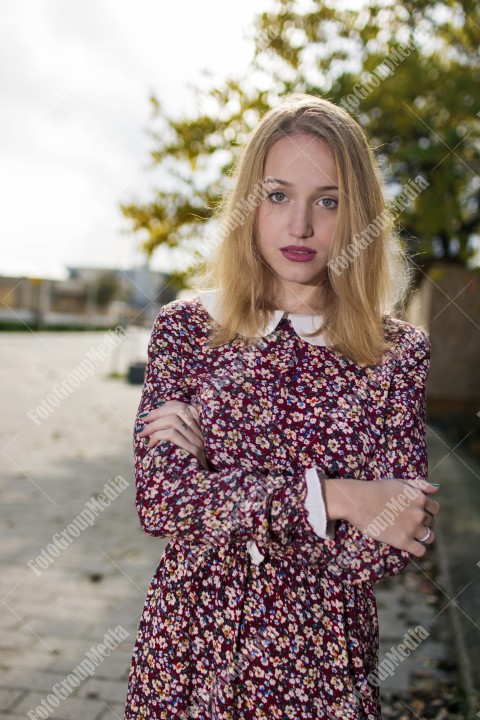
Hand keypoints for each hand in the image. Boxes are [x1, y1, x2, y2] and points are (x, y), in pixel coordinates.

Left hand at [137, 401, 208, 469]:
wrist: (198, 484)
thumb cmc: (186, 464)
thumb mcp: (183, 445)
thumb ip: (175, 431)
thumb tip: (154, 419)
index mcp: (200, 427)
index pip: (185, 407)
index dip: (168, 405)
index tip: (153, 408)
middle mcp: (201, 432)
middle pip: (179, 410)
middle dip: (157, 413)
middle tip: (143, 420)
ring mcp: (198, 441)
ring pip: (173, 421)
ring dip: (154, 425)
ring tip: (143, 433)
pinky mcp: (193, 451)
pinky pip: (171, 435)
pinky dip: (157, 436)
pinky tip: (150, 444)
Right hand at [323, 477, 439, 556]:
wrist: (357, 501)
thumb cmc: (375, 489)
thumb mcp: (399, 482)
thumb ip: (419, 484)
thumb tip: (436, 489)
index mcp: (420, 498)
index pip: (434, 508)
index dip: (427, 511)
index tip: (416, 512)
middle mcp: (420, 513)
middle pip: (432, 523)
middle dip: (423, 523)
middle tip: (408, 523)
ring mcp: (412, 528)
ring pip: (429, 537)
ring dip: (422, 536)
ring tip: (410, 534)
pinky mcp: (403, 541)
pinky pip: (421, 550)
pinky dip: (418, 549)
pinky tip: (409, 545)